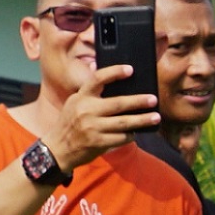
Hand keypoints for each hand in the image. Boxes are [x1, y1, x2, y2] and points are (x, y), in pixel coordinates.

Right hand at [39, 60, 161, 171]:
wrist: (58, 148)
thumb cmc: (70, 122)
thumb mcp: (74, 103)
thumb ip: (88, 91)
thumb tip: (97, 66)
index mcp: (81, 97)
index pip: (97, 79)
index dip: (114, 72)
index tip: (130, 69)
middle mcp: (86, 110)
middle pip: (118, 103)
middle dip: (138, 101)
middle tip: (153, 99)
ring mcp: (92, 127)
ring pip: (124, 122)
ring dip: (142, 120)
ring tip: (156, 117)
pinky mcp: (98, 142)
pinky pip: (121, 137)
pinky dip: (131, 135)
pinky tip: (136, 132)